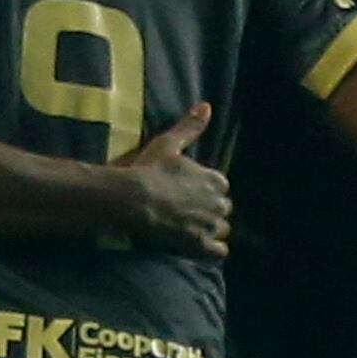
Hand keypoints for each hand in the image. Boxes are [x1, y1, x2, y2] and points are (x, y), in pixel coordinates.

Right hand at [112, 104, 231, 259]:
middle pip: (222, 208)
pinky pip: (218, 252)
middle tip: (187, 211)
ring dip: (209, 229)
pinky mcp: (199, 245)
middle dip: (209, 210)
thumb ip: (190, 127)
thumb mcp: (169, 144)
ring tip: (189, 228)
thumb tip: (206, 105)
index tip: (189, 191)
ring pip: (221, 229)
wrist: (134, 199)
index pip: (220, 186)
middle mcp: (218, 203)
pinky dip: (210, 250)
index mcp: (214, 180)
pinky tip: (196, 246)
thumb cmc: (149, 169)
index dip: (205, 189)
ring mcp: (209, 226)